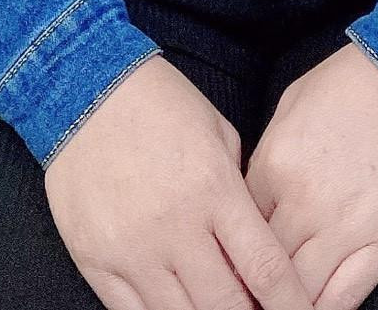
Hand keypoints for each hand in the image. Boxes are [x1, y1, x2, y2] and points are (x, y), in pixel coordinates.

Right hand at [45, 54, 315, 309]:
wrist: (85, 89)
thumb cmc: (160, 105)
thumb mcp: (218, 134)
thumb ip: (240, 193)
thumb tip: (255, 248)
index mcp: (215, 190)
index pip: (266, 268)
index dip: (292, 304)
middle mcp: (176, 227)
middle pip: (226, 307)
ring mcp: (133, 250)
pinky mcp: (96, 261)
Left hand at [243, 42, 377, 308]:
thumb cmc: (355, 81)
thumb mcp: (293, 103)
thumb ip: (268, 154)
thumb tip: (253, 195)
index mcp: (275, 164)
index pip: (238, 226)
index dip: (235, 245)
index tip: (233, 257)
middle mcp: (303, 204)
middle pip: (262, 266)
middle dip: (251, 283)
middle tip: (246, 295)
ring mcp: (345, 228)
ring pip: (298, 292)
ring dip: (283, 304)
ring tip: (279, 306)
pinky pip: (345, 298)